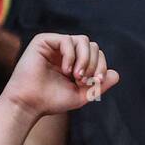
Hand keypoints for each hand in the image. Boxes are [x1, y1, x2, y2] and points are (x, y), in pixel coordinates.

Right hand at [2, 33, 119, 119]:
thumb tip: (115, 74)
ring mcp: (53, 45)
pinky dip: (71, 56)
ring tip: (76, 76)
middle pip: (92, 46)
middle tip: (83, 80)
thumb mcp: (82, 95)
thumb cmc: (51, 100)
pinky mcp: (42, 41)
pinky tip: (66, 70)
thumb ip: (99, 85)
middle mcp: (63, 51)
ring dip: (85, 59)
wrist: (29, 103)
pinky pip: (67, 40)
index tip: (94, 83)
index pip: (96, 54)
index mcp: (72, 61)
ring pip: (83, 40)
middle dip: (94, 63)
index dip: (100, 67)